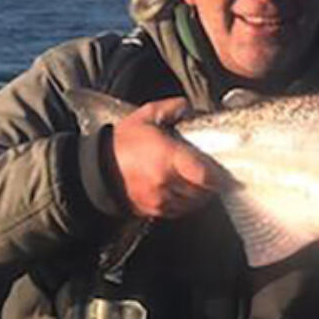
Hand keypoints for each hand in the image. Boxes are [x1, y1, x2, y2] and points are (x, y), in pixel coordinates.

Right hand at [110, 97, 223, 219]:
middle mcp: (165, 182)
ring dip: (199, 194)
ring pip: (193, 204)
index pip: (204, 175)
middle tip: (212, 173)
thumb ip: (171, 108)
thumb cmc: (121, 143)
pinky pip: (179, 212)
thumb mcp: (145, 116)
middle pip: (202, 191)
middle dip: (210, 183)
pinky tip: (183, 190)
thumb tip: (187, 107)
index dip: (217, 175)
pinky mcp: (154, 210)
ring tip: (198, 181)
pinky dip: (186, 203)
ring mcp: (160, 199)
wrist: (96, 169)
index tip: (222, 169)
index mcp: (167, 158)